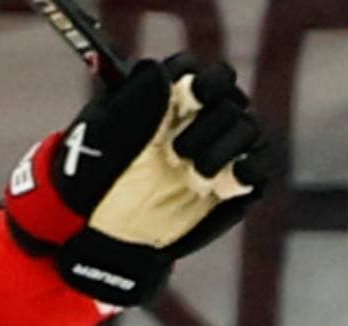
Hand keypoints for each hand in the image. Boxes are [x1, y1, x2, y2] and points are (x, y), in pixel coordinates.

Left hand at [3, 54, 276, 307]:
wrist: (99, 233)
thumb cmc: (91, 179)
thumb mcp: (102, 139)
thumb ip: (131, 103)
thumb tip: (157, 70)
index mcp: (164, 98)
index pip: (195, 71)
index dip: (202, 80)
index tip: (193, 93)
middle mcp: (194, 119)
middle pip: (229, 98)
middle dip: (211, 121)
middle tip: (179, 152)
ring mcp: (214, 150)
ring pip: (247, 129)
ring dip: (225, 148)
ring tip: (194, 175)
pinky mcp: (228, 184)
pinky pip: (256, 168)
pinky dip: (249, 170)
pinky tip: (228, 180)